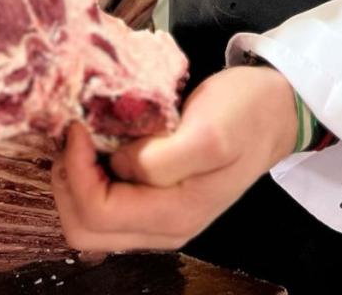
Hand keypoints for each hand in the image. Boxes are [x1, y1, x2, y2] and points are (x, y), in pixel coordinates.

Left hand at [51, 64, 297, 253]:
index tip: (80, 125)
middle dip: (67, 180)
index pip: (96, 213)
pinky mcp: (154, 201)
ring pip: (87, 221)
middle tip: (74, 133)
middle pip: (83, 229)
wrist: (274, 112)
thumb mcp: (210, 132)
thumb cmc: (245, 115)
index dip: (76, 170)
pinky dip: (88, 175)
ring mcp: (157, 218)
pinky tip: (98, 142)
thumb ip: (161, 160)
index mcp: (175, 215)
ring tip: (84, 136)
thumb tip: (118, 165)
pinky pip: (103, 204)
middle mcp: (162, 227)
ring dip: (74, 178)